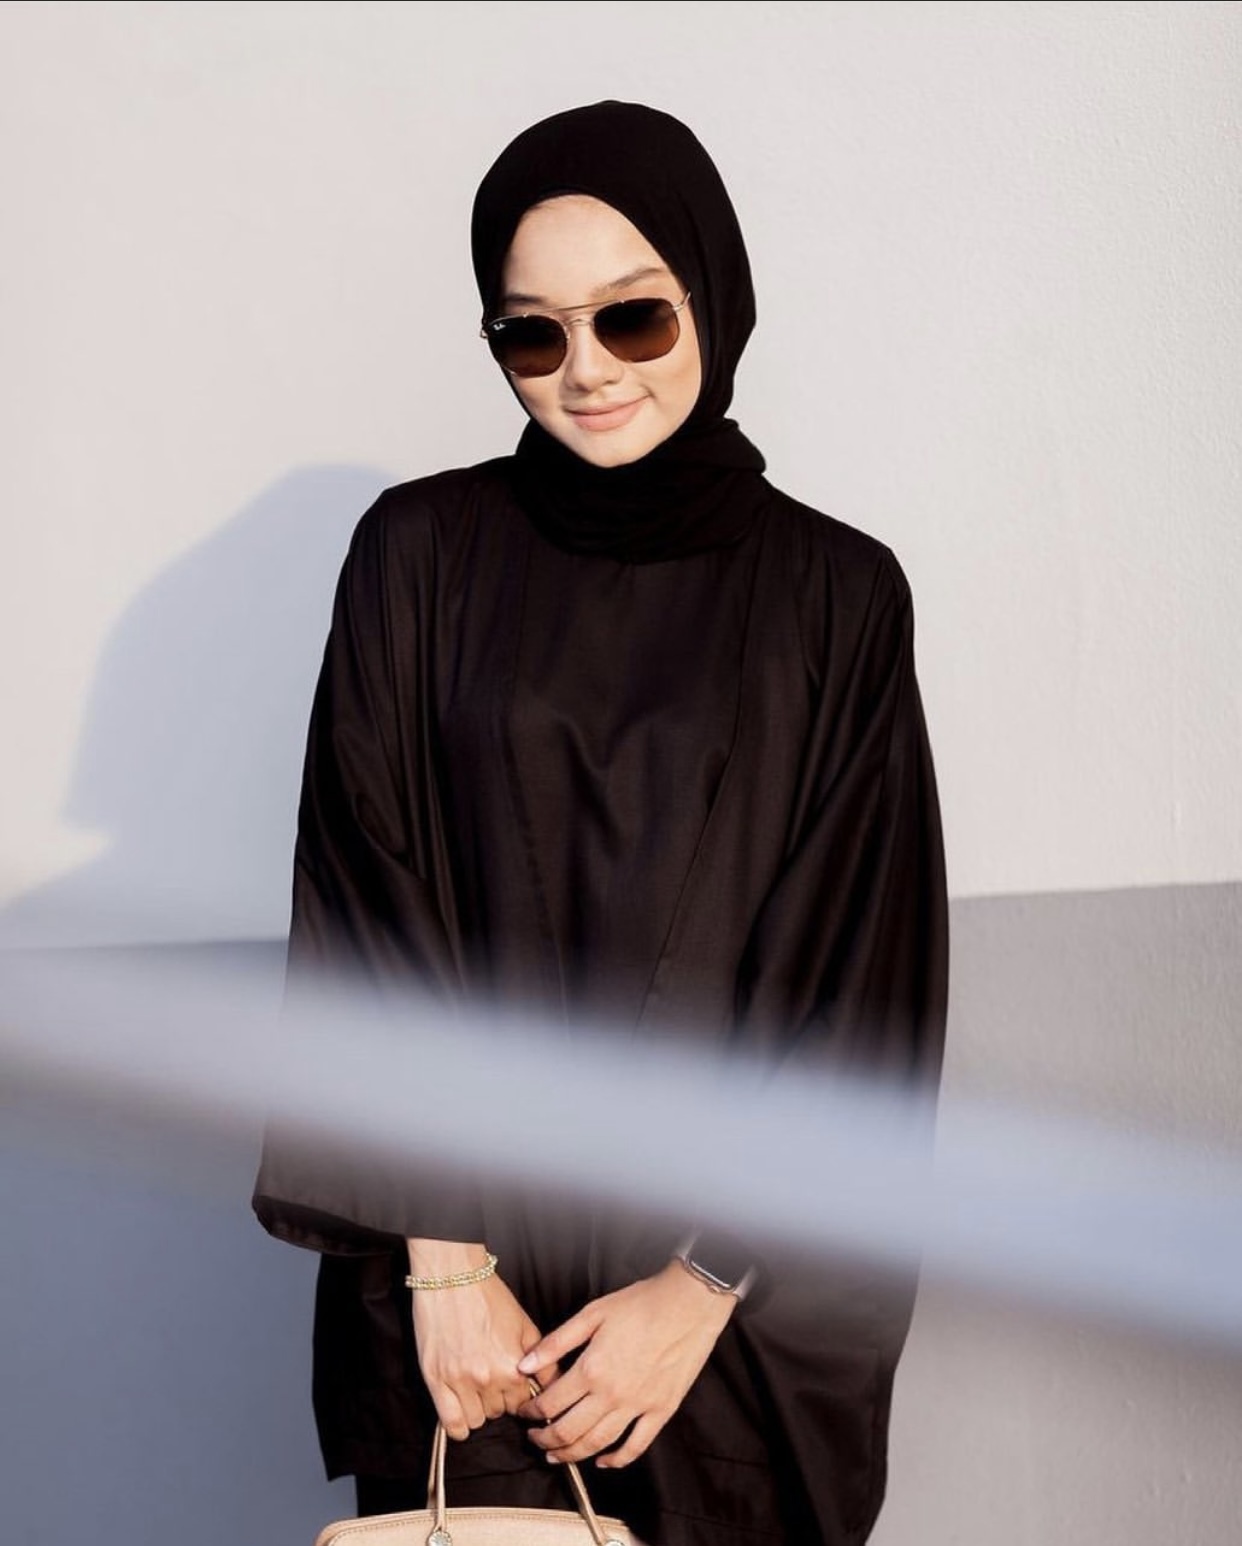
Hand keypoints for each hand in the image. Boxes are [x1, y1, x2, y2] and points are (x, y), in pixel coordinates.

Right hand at [407, 1240, 550, 1440]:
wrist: (452, 1276)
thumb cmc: (488, 1296)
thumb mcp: (525, 1325)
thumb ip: (544, 1361)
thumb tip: (555, 1387)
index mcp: (513, 1366)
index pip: (523, 1405)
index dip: (519, 1396)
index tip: (513, 1388)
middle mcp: (488, 1379)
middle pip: (500, 1413)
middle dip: (499, 1400)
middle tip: (493, 1381)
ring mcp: (459, 1381)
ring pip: (477, 1420)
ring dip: (479, 1409)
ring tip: (476, 1389)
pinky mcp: (435, 1380)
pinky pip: (451, 1424)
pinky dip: (458, 1426)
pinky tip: (462, 1412)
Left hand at [516, 1260, 735, 1468]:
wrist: (688, 1304)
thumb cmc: (641, 1303)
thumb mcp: (592, 1313)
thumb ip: (557, 1342)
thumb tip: (525, 1364)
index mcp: (591, 1369)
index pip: (551, 1404)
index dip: (531, 1412)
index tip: (525, 1412)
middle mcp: (612, 1394)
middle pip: (569, 1431)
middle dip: (545, 1440)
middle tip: (535, 1440)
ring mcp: (638, 1406)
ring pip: (597, 1444)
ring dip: (572, 1454)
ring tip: (557, 1455)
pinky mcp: (662, 1410)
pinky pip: (636, 1446)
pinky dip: (617, 1460)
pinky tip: (604, 1461)